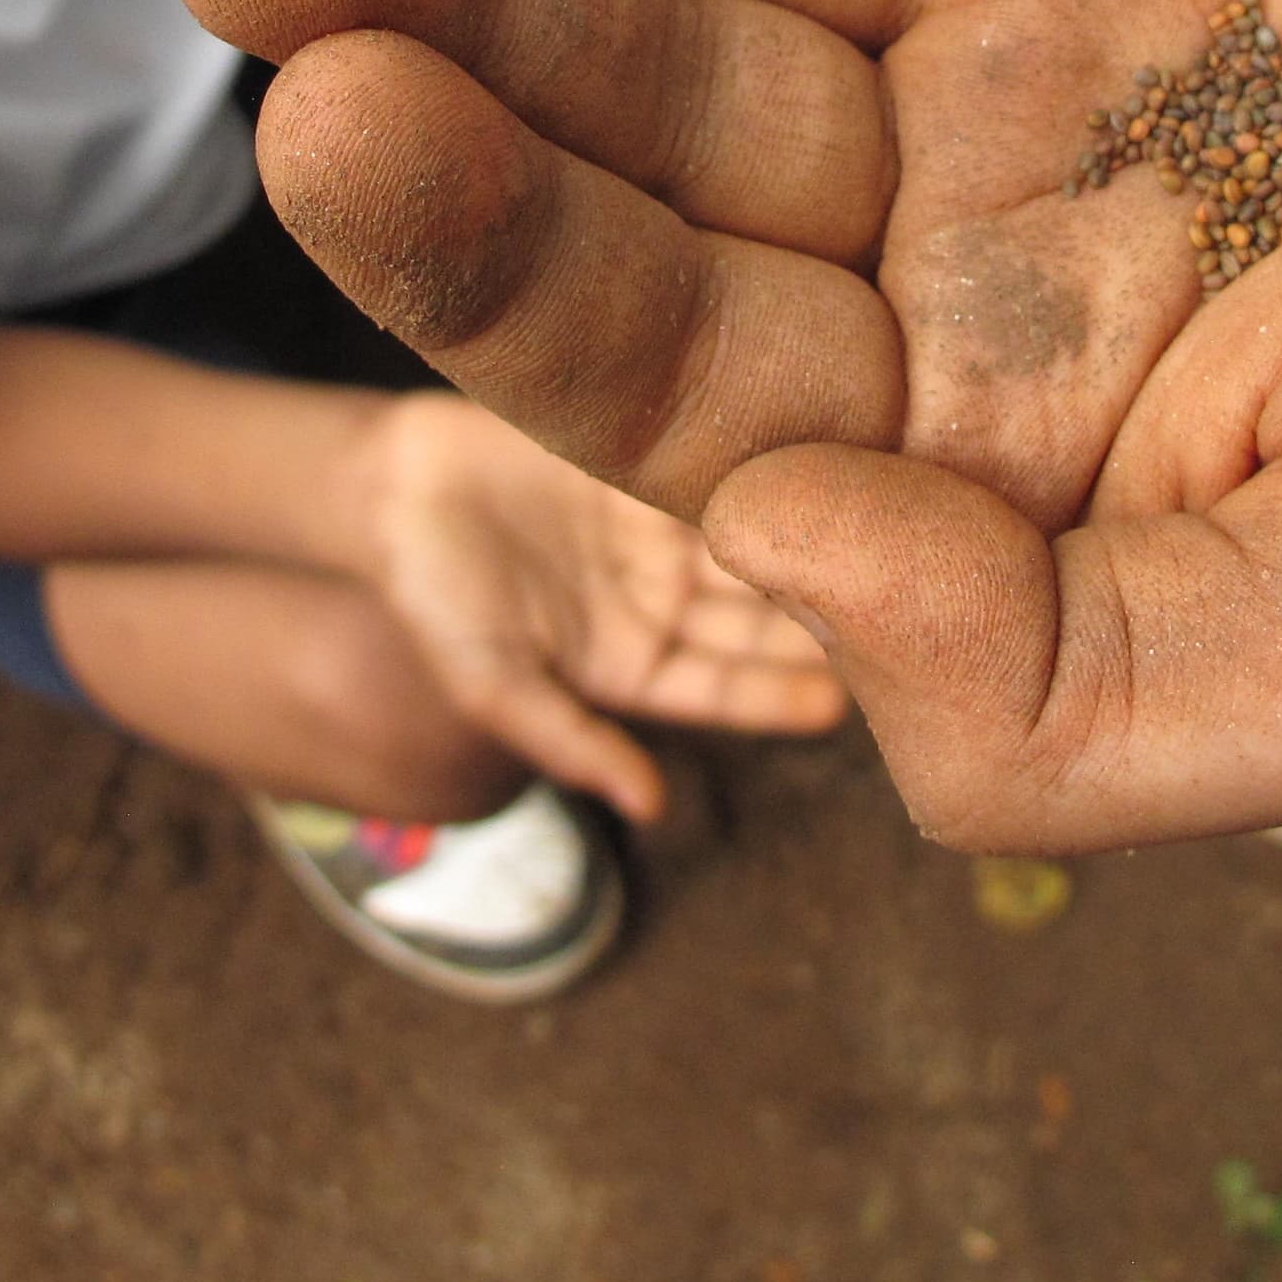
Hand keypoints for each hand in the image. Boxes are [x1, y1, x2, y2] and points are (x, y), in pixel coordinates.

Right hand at [359, 391, 848, 822]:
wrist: (389, 482)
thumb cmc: (428, 594)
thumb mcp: (491, 684)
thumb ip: (571, 743)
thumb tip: (651, 812)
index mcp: (624, 664)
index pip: (722, 689)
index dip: (780, 695)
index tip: (845, 701)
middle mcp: (654, 603)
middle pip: (753, 621)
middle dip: (816, 626)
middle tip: (892, 622)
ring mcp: (656, 535)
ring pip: (750, 553)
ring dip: (804, 557)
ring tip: (874, 554)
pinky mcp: (648, 469)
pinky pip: (720, 479)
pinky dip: (766, 485)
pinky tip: (820, 481)